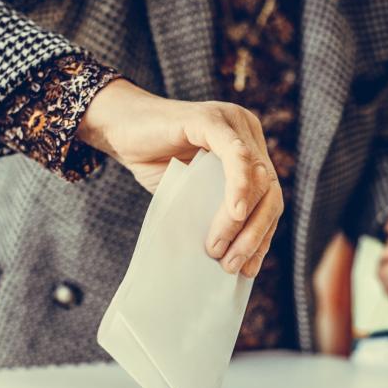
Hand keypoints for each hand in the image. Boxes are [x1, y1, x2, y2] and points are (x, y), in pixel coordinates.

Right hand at [77, 79, 282, 277]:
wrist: (118, 130)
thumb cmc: (155, 162)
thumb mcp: (193, 193)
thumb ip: (216, 210)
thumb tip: (232, 259)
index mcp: (249, 149)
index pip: (270, 197)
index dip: (262, 235)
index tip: (248, 269)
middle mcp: (247, 131)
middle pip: (269, 189)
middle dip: (255, 234)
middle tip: (230, 265)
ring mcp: (231, 122)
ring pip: (256, 176)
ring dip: (241, 220)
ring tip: (217, 249)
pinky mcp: (209, 119)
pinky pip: (234, 155)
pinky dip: (238, 186)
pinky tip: (235, 212)